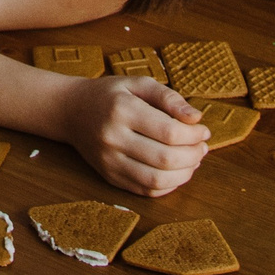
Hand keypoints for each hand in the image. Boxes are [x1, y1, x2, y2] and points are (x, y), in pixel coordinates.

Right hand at [55, 76, 208, 196]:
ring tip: (193, 161)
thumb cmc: (110, 94)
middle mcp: (113, 138)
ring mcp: (109, 161)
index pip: (169, 131)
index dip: (194, 135)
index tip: (204, 130)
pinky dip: (167, 186)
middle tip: (203, 147)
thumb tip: (197, 118)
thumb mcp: (138, 84)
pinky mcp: (109, 177)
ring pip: (156, 180)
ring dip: (184, 174)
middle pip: (165, 159)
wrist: (70, 111)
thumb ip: (169, 98)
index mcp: (122, 110)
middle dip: (194, 156)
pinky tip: (176, 172)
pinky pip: (145, 190)